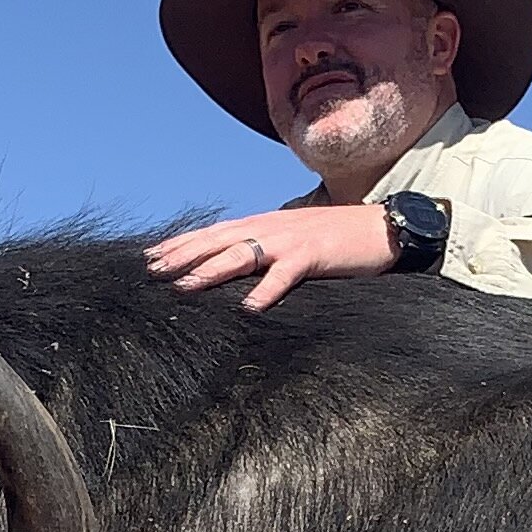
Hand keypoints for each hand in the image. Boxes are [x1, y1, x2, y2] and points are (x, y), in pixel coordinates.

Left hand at [145, 200, 396, 311]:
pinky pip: (284, 275)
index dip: (182, 243)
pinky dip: (266, 290)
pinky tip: (249, 307)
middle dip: (183, 254)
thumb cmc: (336, 239)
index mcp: (263, 224)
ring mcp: (290, 240)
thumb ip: (265, 250)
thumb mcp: (292, 240)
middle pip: (218, 240)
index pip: (214, 232)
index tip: (151, 256)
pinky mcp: (312, 255)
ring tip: (184, 285)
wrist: (380, 228)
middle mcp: (270, 227)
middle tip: (152, 270)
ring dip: (211, 269)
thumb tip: (235, 267)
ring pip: (241, 253)